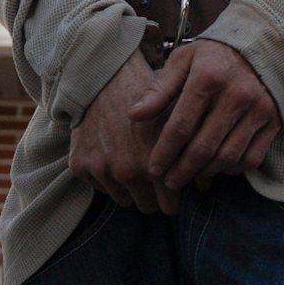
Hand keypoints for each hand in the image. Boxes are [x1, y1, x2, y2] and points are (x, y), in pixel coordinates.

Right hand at [71, 50, 182, 213]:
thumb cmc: (145, 96)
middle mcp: (127, 170)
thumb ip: (186, 154)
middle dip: (153, 197)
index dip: (174, 199)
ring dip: (130, 189)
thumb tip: (203, 184)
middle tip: (154, 182)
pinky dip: (106, 178)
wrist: (103, 77)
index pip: (169, 204)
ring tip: (133, 166)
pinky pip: (100, 188)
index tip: (174, 194)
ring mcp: (101, 170)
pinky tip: (113, 156)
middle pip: (147, 207)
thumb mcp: (172, 120)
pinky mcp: (80, 166)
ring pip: (123, 200)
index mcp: (154, 161)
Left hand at [134, 39, 282, 190]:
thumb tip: (134, 115)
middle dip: (182, 170)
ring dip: (206, 172)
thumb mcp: (184, 60)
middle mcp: (236, 95)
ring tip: (191, 175)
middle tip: (170, 182)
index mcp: (208, 77)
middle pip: (203, 147)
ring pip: (228, 156)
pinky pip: (251, 158)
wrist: (263, 45)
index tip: (153, 169)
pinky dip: (233, 169)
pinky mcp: (273, 121)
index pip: (181, 126)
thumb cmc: (215, 55)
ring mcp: (258, 110)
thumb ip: (159, 89)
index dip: (164, 152)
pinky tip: (218, 167)